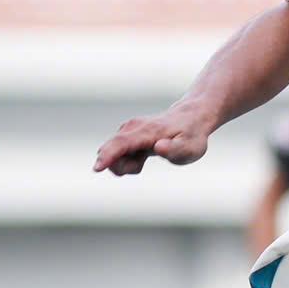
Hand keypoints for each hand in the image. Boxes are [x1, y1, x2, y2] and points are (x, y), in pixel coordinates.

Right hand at [95, 102, 215, 175]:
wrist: (190, 119)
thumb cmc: (191, 136)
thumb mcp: (191, 148)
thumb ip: (175, 149)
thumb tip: (159, 147)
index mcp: (146, 131)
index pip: (121, 143)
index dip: (108, 156)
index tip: (97, 168)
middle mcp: (132, 128)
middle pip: (111, 150)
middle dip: (121, 166)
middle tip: (141, 165)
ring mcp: (128, 131)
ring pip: (114, 155)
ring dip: (126, 164)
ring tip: (146, 158)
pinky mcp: (127, 136)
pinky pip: (117, 154)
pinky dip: (128, 161)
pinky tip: (142, 156)